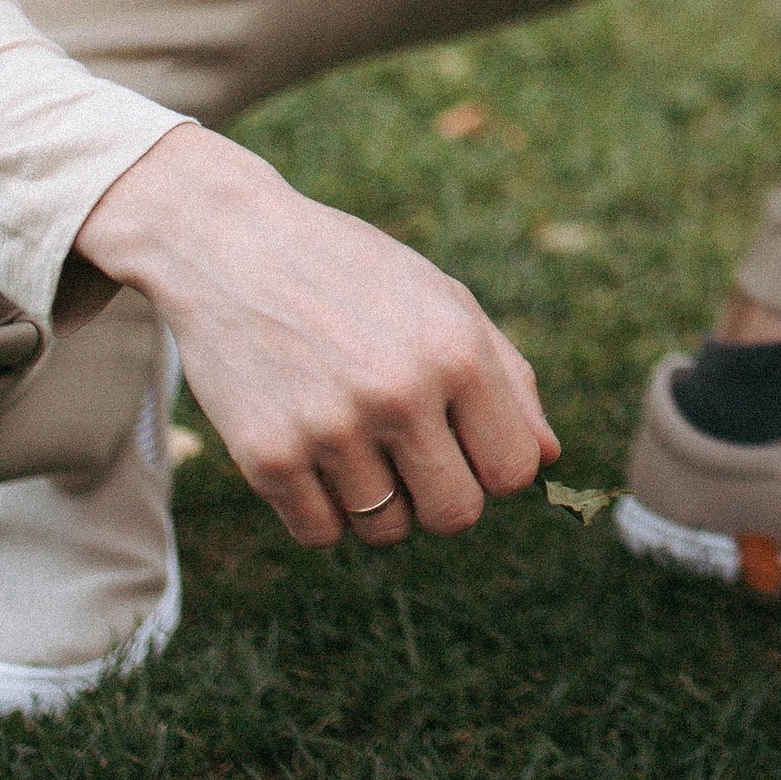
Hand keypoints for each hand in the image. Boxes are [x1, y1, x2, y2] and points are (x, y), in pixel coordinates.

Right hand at [77, 126, 557, 549]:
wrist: (230, 245)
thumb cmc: (353, 274)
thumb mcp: (443, 299)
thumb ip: (508, 378)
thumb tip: (549, 458)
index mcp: (456, 350)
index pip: (513, 471)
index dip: (494, 467)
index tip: (465, 443)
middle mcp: (398, 393)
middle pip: (454, 516)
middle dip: (441, 496)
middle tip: (411, 455)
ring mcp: (329, 429)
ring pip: (386, 532)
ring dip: (378, 502)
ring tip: (354, 439)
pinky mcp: (266, 457)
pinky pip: (320, 534)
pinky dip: (322, 511)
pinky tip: (313, 454)